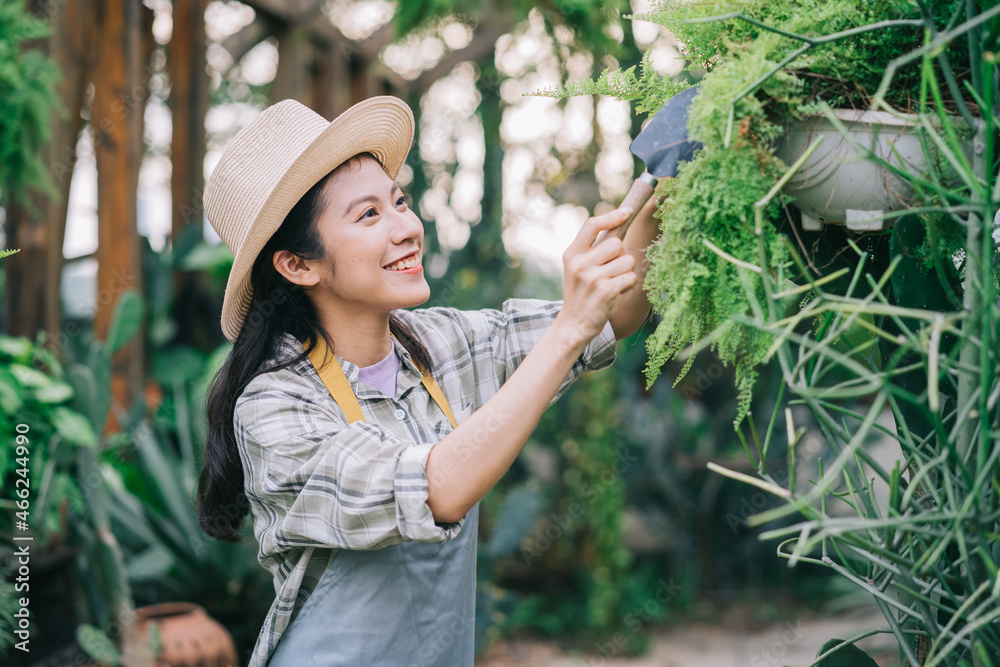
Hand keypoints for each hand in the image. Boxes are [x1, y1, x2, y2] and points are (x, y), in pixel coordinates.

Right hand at [554, 207, 637, 353]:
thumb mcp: (577, 267)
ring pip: (627, 261)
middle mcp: (579, 263)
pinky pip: (630, 277)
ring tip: (613, 283)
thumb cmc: (581, 293)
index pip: (592, 225)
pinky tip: (617, 293)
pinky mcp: (606, 291)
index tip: (627, 212)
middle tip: (610, 271)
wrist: (573, 324)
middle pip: (617, 243)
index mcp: (571, 254)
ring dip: (626, 272)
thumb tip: (618, 223)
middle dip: (620, 256)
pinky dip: (628, 285)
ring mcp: (592, 277)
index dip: (612, 216)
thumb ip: (592, 249)